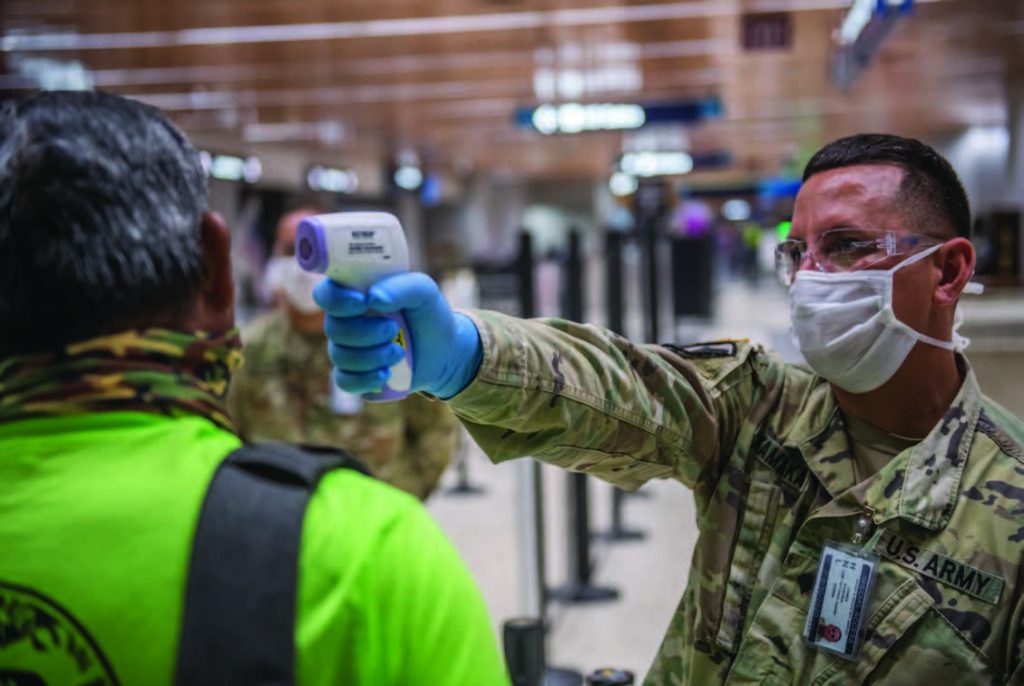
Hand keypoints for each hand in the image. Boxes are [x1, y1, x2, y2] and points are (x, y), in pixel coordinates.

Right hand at [314, 272, 482, 398]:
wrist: (445, 351)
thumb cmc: (428, 314)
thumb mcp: (423, 291)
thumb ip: (400, 286)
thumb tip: (373, 297)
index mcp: (354, 294)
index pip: (325, 293)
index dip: (337, 300)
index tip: (363, 302)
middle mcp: (344, 321)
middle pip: (333, 328)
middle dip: (365, 332)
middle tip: (393, 329)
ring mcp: (347, 350)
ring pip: (340, 356)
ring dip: (371, 356)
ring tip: (399, 352)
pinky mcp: (355, 375)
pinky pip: (344, 381)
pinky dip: (364, 379)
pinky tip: (385, 374)